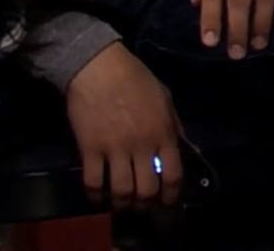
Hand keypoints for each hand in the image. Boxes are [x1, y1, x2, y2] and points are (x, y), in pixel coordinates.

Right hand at [66, 43, 183, 208]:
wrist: (99, 68)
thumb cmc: (136, 79)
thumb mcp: (165, 99)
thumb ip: (174, 125)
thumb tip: (184, 148)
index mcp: (163, 132)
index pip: (174, 174)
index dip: (172, 194)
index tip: (168, 201)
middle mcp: (142, 145)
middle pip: (147, 189)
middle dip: (146, 204)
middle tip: (143, 205)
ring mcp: (114, 148)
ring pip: (121, 191)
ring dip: (122, 203)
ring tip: (122, 204)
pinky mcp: (89, 149)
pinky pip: (93, 182)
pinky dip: (95, 195)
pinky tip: (98, 197)